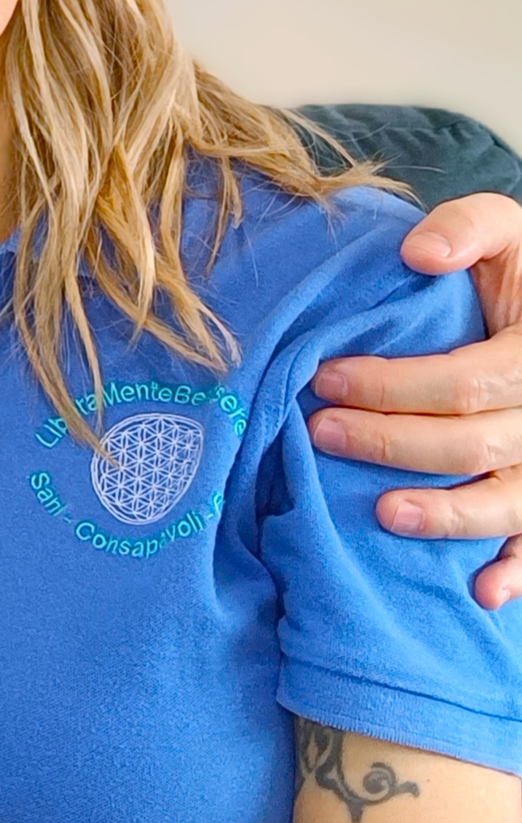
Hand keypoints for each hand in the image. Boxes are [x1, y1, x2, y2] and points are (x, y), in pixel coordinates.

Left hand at [308, 193, 521, 607]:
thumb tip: (416, 255)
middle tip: (320, 432)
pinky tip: (478, 593)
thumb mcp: (509, 230)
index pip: (464, 380)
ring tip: (382, 514)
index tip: (324, 377)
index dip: (392, 385)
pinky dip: (516, 574)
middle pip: (474, 444)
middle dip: (392, 443)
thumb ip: (466, 229)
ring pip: (508, 501)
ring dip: (445, 515)